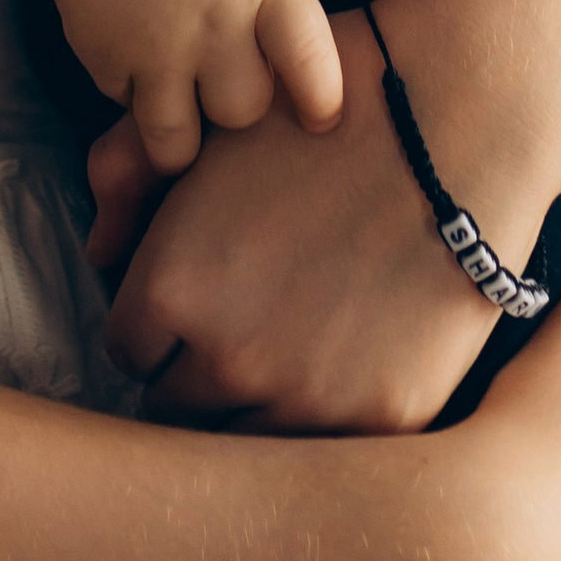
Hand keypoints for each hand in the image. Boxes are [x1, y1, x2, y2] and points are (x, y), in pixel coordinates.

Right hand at [39, 0, 343, 175]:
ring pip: (177, 144)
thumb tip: (279, 69)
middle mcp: (215, 26)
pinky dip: (135, 92)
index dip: (322, 100)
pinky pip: (127, 107)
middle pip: (243, 112)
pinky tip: (134, 54)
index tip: (319, 117)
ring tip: (181, 110)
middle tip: (224, 81)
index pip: (311, 63)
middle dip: (237, 104)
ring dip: (183, 134)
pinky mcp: (105, 59)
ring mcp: (155, 50)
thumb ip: (270, 2)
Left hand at [95, 4, 554, 428]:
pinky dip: (333, 418)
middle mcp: (228, 358)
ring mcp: (309, 399)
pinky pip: (331, 451)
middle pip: (178, 407)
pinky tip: (353, 359)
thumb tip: (97, 253)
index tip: (192, 302)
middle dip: (199, 368)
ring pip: (248, 443)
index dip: (157, 322)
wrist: (462, 115)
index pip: (127, 350)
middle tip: (247, 322)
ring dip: (263, 403)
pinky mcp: (385, 418)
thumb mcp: (212, 126)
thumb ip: (126, 175)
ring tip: (299, 344)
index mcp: (170, 288)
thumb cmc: (329, 108)